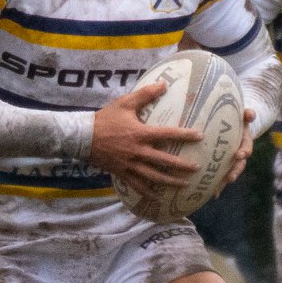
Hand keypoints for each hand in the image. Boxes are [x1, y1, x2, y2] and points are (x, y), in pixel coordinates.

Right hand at [88, 80, 202, 188]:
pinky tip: (160, 198)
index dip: (185, 135)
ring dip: (171, 181)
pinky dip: (149, 193)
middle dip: (183, 165)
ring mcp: (130, 164)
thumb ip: (145, 94)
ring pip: (155, 176)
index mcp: (141, 133)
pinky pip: (138, 186)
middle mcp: (138, 151)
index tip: (199, 136)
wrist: (82, 137)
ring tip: (186, 185)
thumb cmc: (105, 118)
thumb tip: (164, 84)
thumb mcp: (125, 103)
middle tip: (198, 168)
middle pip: (165, 161)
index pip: (167, 134)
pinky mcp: (122, 173)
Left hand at [225, 110, 254, 185]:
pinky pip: (221, 177)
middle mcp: (239, 155)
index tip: (240, 155)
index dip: (244, 152)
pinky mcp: (224, 166)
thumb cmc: (237, 120)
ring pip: (230, 173)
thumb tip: (250, 113)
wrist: (235, 127)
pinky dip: (218, 186)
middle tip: (231, 177)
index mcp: (245, 143)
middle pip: (239, 165)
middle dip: (235, 171)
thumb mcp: (243, 116)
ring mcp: (232, 162)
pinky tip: (212, 194)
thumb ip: (247, 114)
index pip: (247, 148)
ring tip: (219, 189)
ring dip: (225, 182)